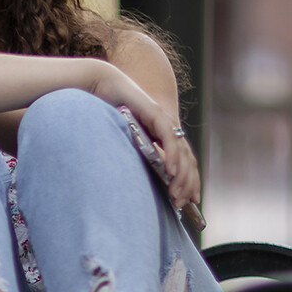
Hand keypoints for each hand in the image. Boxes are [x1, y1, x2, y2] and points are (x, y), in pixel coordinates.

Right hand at [98, 68, 199, 209]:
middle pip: (188, 161)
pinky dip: (172, 156)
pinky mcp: (156, 114)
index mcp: (161, 138)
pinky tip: (170, 171)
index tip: (189, 201)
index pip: (183, 163)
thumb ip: (133, 157)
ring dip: (182, 177)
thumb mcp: (122, 142)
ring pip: (183, 153)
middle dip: (188, 185)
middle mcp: (167, 130)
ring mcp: (164, 122)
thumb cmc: (106, 114)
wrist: (101, 86)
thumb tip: (132, 184)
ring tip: (177, 195)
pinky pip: (169, 138)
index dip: (189, 182)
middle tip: (182, 204)